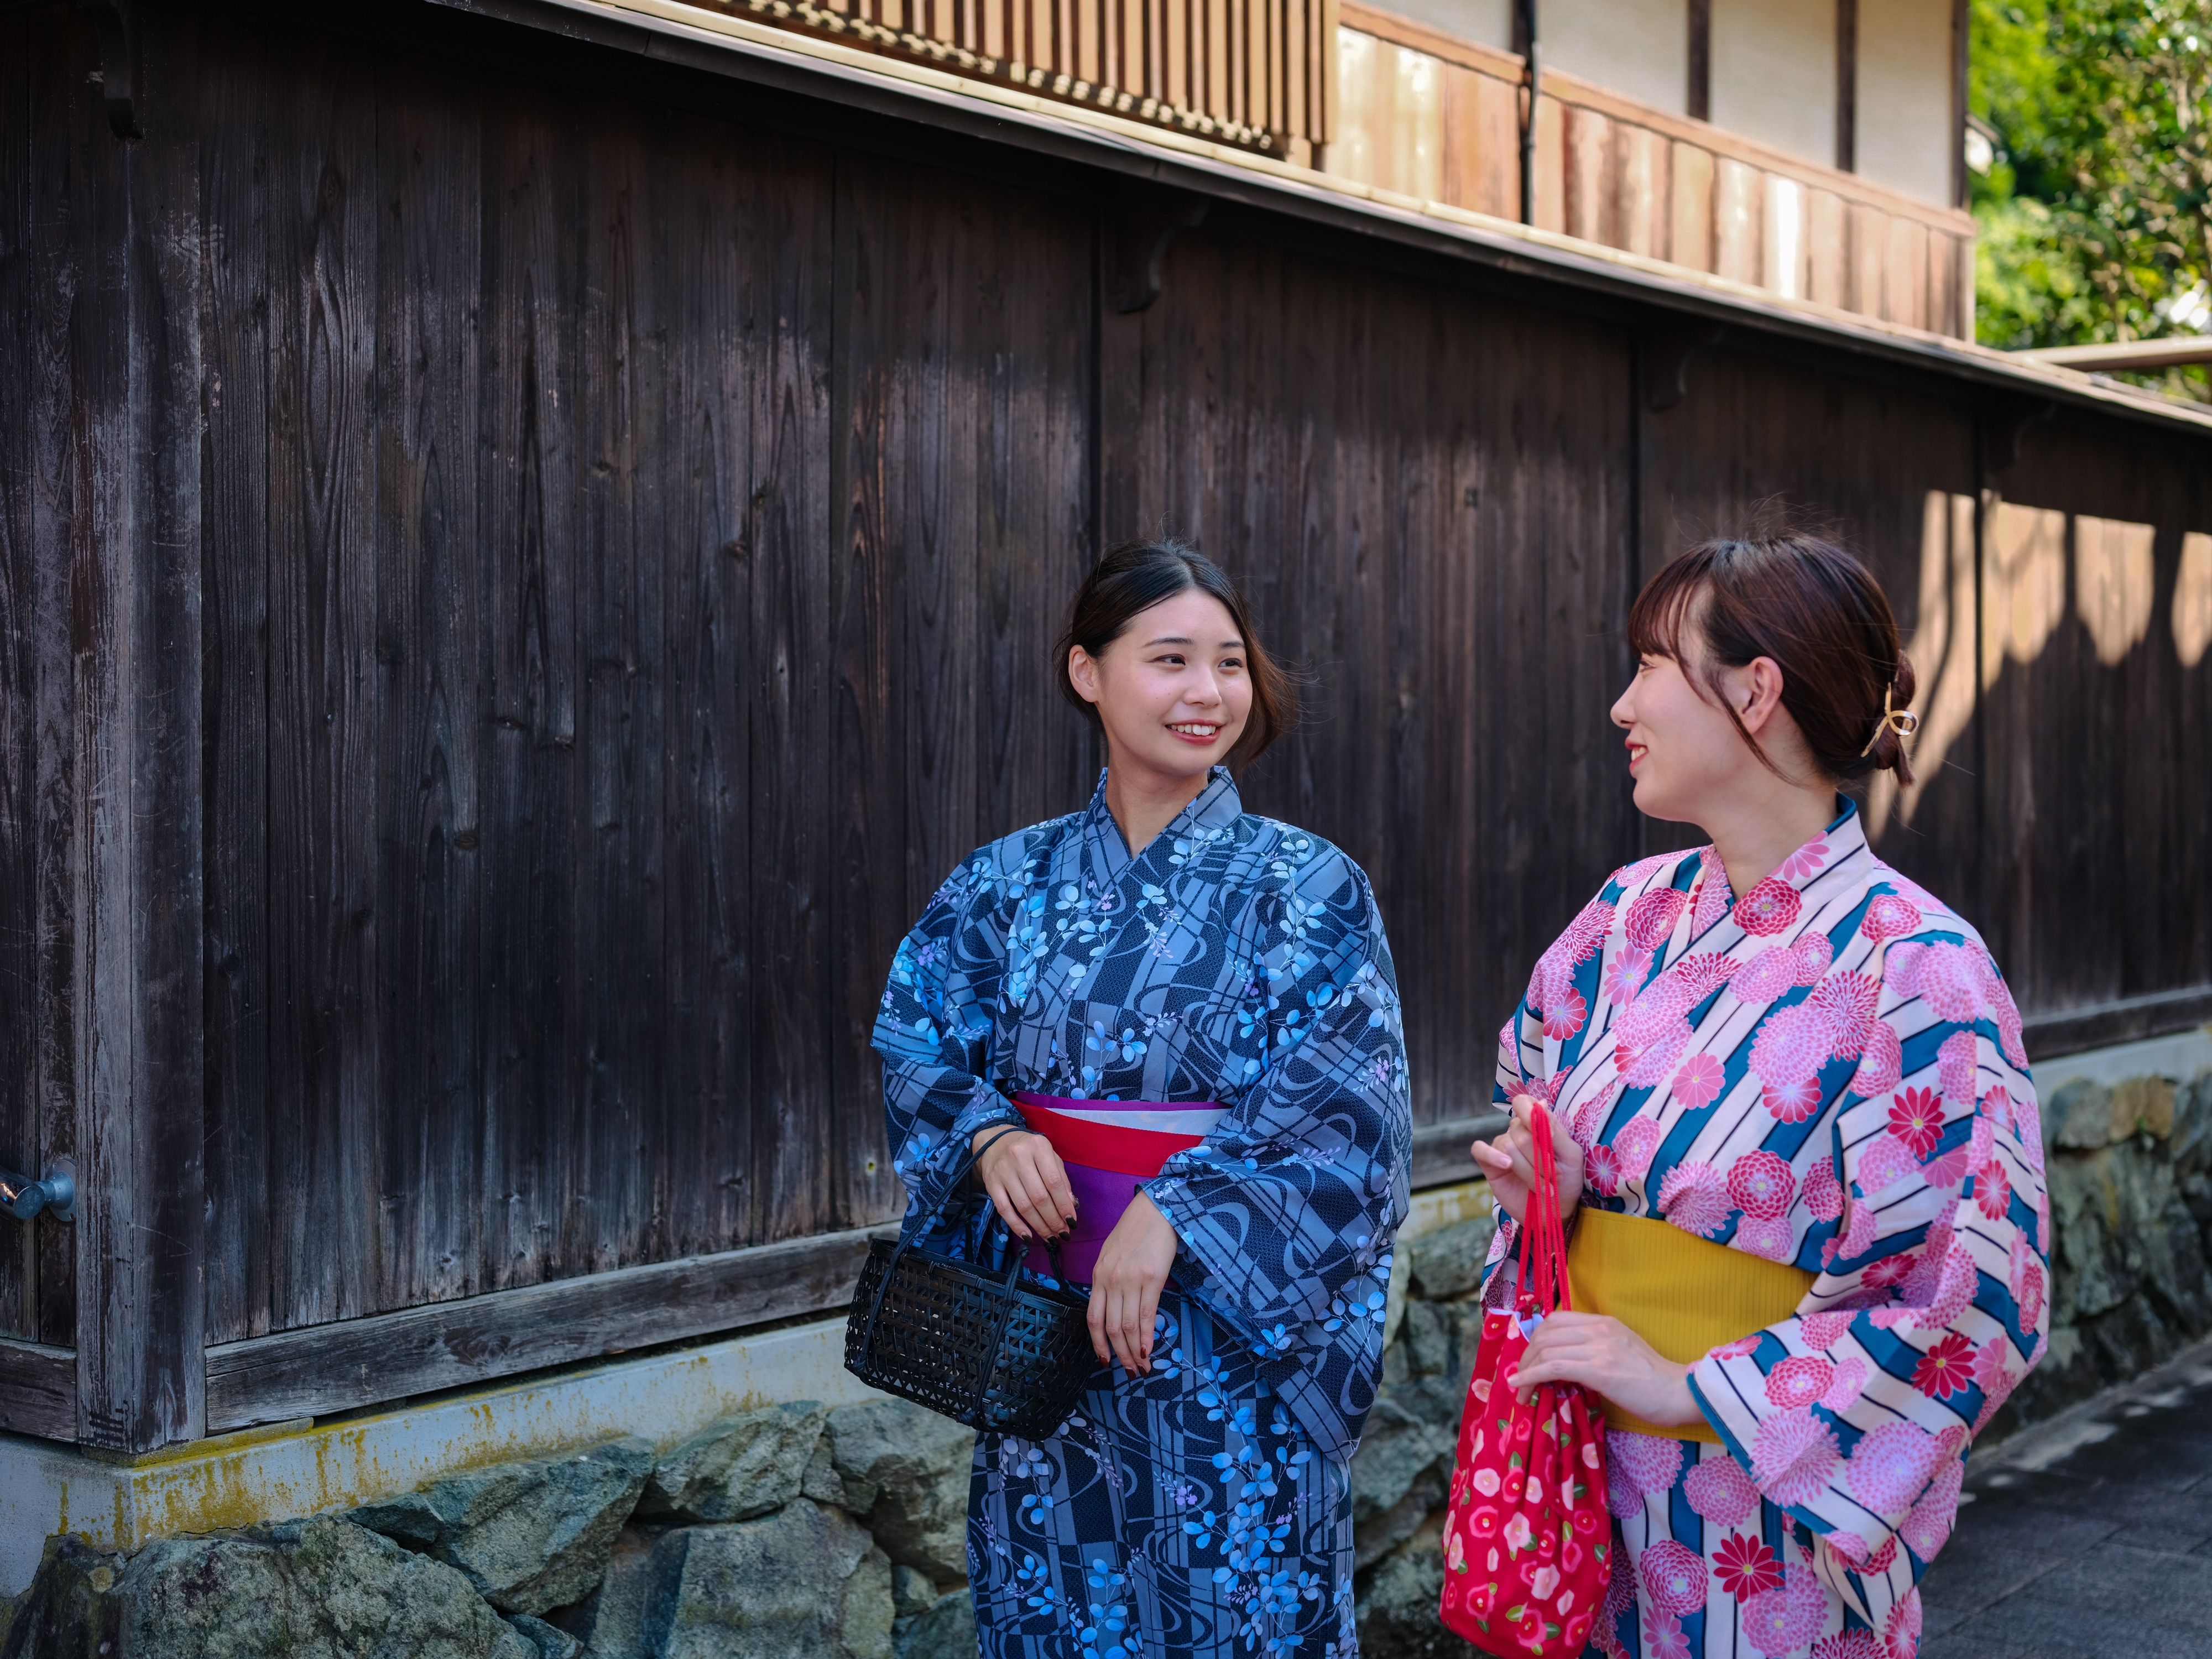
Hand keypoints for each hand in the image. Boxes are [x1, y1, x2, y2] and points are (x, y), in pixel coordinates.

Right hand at [972, 1127, 1075, 1241]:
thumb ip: (1062, 1178)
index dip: (1064, 1205)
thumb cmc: (1029, 1151)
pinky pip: (1004, 1209)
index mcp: (1038, 1147)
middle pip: (1039, 1197)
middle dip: (1053, 1220)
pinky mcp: (990, 1183)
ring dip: (1039, 1226)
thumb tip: (1072, 1205)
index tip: (1072, 1221)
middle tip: (1062, 1233)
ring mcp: (1003, 1170)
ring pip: (1023, 1206)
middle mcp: (1019, 1157)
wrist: (995, 1142)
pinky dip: (1017, 1226)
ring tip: (1050, 1237)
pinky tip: (1028, 1236)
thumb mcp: (1049, 1156)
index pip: (1054, 1182)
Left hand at [1086, 1192, 1179, 1374]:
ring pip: (1128, 1326)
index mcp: (1098, 1275)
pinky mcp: (1151, 1278)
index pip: (1093, 1318)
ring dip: (1134, 1352)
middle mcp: (1110, 1280)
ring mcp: (1130, 1280)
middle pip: (1111, 1327)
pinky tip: (1149, 1350)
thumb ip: (1109, 1281)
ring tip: (1142, 1367)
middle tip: (1130, 1371)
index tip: (1105, 1360)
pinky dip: (1147, 1336)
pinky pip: (1146, 1314)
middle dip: (1119, 1354)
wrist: (1156, 1209)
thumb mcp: (1112, 1255)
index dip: (1098, 1343)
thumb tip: (1115, 1309)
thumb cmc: (1136, 1231)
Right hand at [1469, 1094, 1583, 1226]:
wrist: (1555, 1211)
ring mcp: (1502, 1146)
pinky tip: (1507, 1165)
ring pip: (1508, 1148)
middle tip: (1553, 1177)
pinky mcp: (1489, 1164)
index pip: (1524, 1103)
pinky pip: (1480, 1150)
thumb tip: (1540, 1104)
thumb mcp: (1571, 1156)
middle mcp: (1517, 1131)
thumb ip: (1556, 1131)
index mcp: (1538, 1124)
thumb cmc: (1566, 1181)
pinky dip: (1492, 1155)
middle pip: (1520, 1133)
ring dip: (1529, 1171)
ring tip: (1543, 1188)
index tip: (1550, 1138)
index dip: (1532, 1116)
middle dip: (1539, 1159)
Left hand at [1505, 1311, 1701, 1427]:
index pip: (1556, 1320)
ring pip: (1546, 1349)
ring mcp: (1599, 1347)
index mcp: (1604, 1323)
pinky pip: (1554, 1367)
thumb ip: (1595, 1348)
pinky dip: (1531, 1376)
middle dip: (1526, 1356)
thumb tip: (1564, 1362)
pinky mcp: (1599, 1369)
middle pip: (1545, 1333)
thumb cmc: (1654, 1380)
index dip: (1536, 1339)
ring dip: (1526, 1370)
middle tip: (1520, 1378)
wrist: (1680, 1393)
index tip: (1529, 1360)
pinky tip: (1521, 1386)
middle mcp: (1599, 1329)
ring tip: (1521, 1390)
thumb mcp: (1622, 1351)